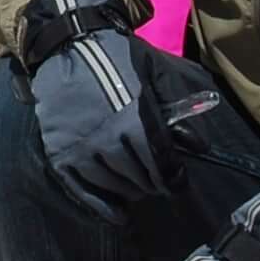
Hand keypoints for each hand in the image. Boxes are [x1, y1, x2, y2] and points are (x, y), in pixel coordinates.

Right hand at [17, 0, 172, 221]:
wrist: (67, 45)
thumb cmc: (118, 59)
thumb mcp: (157, 71)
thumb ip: (181, 104)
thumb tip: (200, 146)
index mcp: (135, 120)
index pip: (162, 165)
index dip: (174, 178)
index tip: (177, 181)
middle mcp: (108, 140)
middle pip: (140, 179)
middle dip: (153, 183)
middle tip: (157, 180)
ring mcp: (80, 149)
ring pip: (114, 186)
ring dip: (131, 191)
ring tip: (137, 186)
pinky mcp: (59, 154)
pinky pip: (83, 191)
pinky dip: (102, 207)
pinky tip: (118, 214)